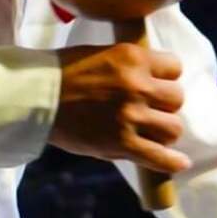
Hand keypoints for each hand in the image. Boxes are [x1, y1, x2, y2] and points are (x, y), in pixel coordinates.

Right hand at [49, 44, 188, 173]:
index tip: (156, 84)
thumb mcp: (104, 54)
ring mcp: (131, 116)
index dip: (166, 77)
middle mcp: (138, 85)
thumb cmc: (65, 72)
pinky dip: (172, 162)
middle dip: (165, 104)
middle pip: (177, 99)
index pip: (175, 68)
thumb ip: (132, 67)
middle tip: (150, 109)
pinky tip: (180, 163)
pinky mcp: (123, 143)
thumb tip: (157, 81)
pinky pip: (159, 157)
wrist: (36, 97)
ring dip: (164, 130)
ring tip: (151, 131)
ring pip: (173, 128)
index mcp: (133, 58)